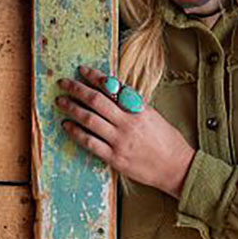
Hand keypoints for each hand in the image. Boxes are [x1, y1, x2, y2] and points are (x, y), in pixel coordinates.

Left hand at [54, 65, 197, 198]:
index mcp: (139, 109)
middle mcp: (128, 123)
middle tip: (63, 83)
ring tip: (60, 101)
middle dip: (77, 89)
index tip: (82, 70)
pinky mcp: (115, 158)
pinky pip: (90, 142)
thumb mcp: (153, 116)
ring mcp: (120, 141)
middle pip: (96, 101)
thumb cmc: (167, 141)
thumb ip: (133, 104)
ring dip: (72, 108)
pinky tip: (66, 125)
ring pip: (89, 119)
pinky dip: (76, 132)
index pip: (113, 87)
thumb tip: (114, 90)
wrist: (177, 168)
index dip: (95, 77)